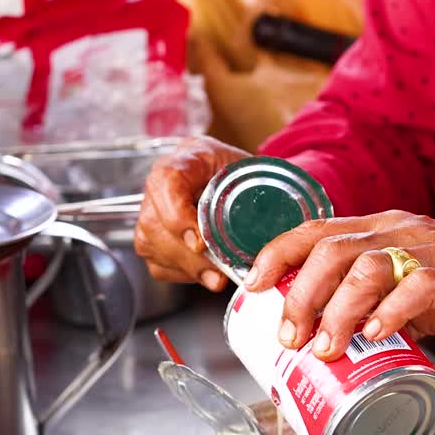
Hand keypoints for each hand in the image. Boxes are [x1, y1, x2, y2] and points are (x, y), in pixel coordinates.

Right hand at [134, 135, 250, 290]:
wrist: (230, 176)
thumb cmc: (240, 172)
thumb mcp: (256, 172)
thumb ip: (265, 193)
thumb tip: (282, 229)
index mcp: (188, 158)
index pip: (167, 182)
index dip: (177, 215)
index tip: (200, 243)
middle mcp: (162, 183)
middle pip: (156, 223)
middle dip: (189, 257)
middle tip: (218, 273)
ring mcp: (152, 209)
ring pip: (153, 246)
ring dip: (188, 268)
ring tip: (217, 276)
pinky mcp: (151, 236)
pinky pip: (158, 263)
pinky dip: (183, 274)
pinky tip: (204, 272)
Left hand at [243, 211, 434, 361]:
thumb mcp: (407, 287)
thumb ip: (371, 302)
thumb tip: (324, 337)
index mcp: (380, 229)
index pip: (315, 229)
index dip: (276, 254)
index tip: (251, 287)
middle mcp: (397, 231)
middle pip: (331, 250)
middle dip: (299, 295)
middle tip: (289, 336)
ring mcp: (427, 251)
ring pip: (366, 267)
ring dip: (337, 310)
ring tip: (325, 348)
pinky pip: (416, 287)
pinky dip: (390, 313)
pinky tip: (376, 337)